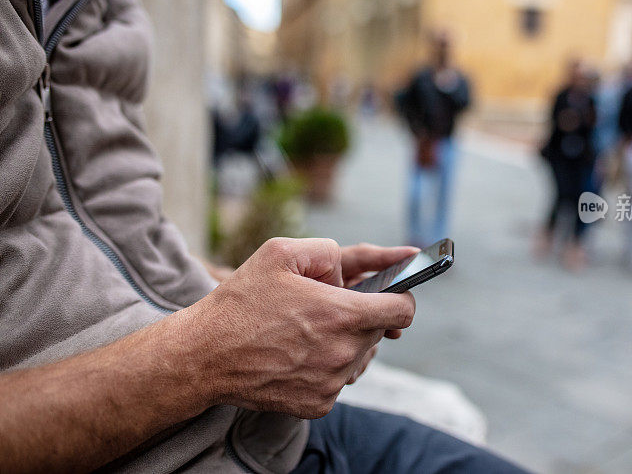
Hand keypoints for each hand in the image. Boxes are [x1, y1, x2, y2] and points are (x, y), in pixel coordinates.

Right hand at [188, 238, 415, 418]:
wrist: (205, 356)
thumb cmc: (242, 302)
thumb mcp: (281, 252)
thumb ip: (328, 252)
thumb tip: (347, 275)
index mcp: (343, 314)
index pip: (403, 311)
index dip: (400, 298)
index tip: (389, 295)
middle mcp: (344, 352)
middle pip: (378, 333)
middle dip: (362, 317)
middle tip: (327, 310)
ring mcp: (332, 382)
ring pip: (358, 357)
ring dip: (344, 343)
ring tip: (308, 332)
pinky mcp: (318, 404)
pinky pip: (337, 380)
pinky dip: (325, 367)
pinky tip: (296, 355)